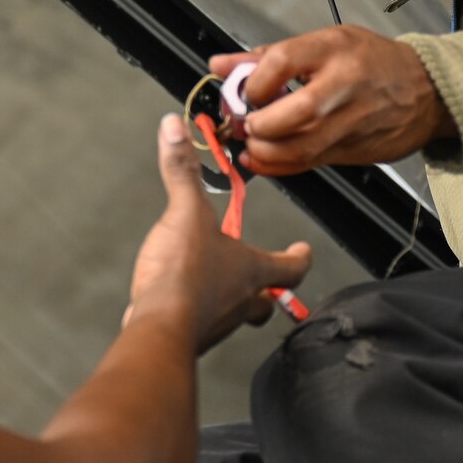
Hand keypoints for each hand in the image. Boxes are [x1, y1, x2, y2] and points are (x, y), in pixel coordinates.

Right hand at [125, 115, 312, 352]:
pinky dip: (197, 311)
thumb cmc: (184, 277)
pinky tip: (179, 299)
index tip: (304, 249)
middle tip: (266, 280)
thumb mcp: (184, 213)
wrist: (159, 326)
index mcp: (253, 270)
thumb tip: (175, 129)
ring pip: (236, 314)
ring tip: (216, 284)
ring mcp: (218, 322)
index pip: (292, 266)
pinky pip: (202, 323)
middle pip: (268, 299)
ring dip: (231, 300)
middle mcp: (242, 300)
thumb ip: (181, 172)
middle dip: (269, 289)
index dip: (300, 257)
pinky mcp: (191, 334)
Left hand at [211, 26, 456, 174]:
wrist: (426, 92)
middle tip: (246, 122)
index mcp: (333, 49)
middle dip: (258, 123)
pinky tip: (262, 160)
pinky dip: (277, 167)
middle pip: (292, 111)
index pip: (280, 62)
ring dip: (264, 150)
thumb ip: (268, 56)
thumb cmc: (372, 62)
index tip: (247, 91)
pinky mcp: (351, 150)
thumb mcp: (324, 43)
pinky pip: (308, 163)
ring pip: (300, 145)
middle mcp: (343, 85)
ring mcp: (350, 121)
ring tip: (252, 141)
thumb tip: (220, 66)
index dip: (253, 81)